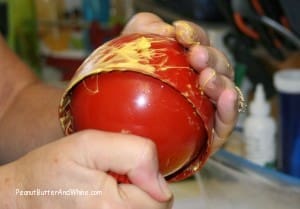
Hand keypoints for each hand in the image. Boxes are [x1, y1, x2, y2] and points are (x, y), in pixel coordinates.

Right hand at [6, 130, 171, 208]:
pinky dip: (124, 206)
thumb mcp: (90, 144)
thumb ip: (134, 154)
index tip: (125, 170)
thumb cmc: (51, 171)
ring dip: (134, 199)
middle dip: (142, 190)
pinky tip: (106, 200)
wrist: (23, 196)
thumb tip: (160, 180)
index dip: (148, 177)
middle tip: (114, 178)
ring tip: (108, 189)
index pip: (161, 197)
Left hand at [122, 12, 238, 153]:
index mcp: (184, 60)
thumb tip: (166, 30)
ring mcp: (206, 104)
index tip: (180, 33)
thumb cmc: (124, 88)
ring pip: (225, 89)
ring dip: (220, 81)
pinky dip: (230, 108)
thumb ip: (143, 29)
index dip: (194, 34)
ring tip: (207, 77)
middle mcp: (198, 80)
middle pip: (216, 64)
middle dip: (210, 57)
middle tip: (196, 56)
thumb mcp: (128, 51)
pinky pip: (226, 120)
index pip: (197, 42)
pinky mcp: (210, 130)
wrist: (117, 128)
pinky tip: (227, 97)